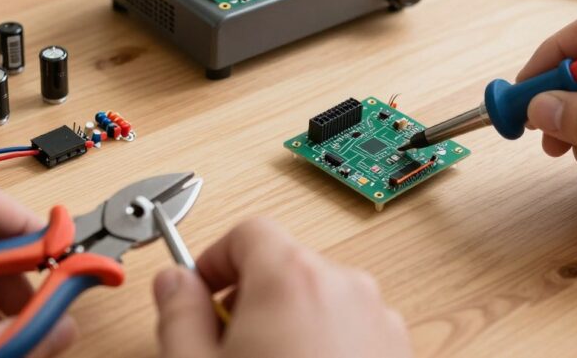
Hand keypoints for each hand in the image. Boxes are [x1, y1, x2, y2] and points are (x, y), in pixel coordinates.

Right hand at [153, 218, 410, 357]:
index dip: (213, 259)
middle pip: (285, 265)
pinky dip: (327, 345)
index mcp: (292, 278)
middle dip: (250, 296)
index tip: (197, 291)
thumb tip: (175, 283)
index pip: (247, 230)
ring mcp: (381, 321)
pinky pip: (353, 329)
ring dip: (290, 323)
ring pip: (321, 299)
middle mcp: (346, 288)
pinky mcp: (401, 352)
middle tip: (226, 343)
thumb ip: (178, 315)